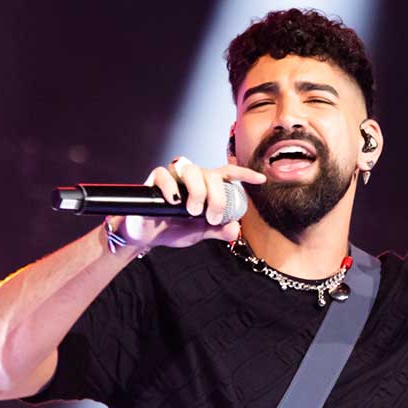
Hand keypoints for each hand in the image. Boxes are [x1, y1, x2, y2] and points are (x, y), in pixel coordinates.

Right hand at [119, 158, 265, 248]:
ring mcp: (174, 177)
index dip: (244, 174)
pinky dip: (171, 187)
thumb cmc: (174, 229)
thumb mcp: (199, 232)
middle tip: (210, 217)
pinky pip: (165, 174)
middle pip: (211, 174)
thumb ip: (217, 230)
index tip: (261, 179)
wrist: (147, 237)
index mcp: (206, 186)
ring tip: (192, 211)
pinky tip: (174, 201)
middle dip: (216, 196)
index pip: (227, 174)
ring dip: (197, 190)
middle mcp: (192, 177)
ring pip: (192, 170)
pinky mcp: (154, 180)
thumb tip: (235, 230)